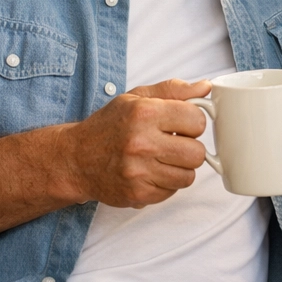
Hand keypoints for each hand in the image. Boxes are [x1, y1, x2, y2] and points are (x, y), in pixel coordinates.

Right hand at [57, 78, 211, 207]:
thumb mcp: (137, 97)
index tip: (181, 124)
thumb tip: (205, 87)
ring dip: (179, 168)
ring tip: (161, 158)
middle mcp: (141, 143)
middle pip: (196, 153)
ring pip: (188, 176)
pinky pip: (173, 191)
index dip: (193, 122)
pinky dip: (166, 183)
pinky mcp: (138, 194)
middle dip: (189, 148)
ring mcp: (138, 172)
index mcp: (144, 113)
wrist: (75, 159)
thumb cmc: (109, 126)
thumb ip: (174, 90)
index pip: (197, 121)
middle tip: (172, 143)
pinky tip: (151, 172)